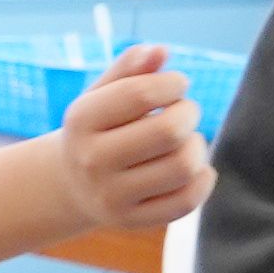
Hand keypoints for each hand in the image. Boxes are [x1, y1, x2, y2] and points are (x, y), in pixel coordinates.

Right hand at [48, 46, 209, 232]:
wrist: (70, 184)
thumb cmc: (99, 128)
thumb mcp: (103, 94)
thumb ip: (130, 69)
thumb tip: (160, 51)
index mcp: (81, 120)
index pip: (141, 93)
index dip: (173, 84)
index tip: (176, 85)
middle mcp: (91, 160)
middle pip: (168, 132)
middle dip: (189, 114)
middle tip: (184, 113)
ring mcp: (110, 195)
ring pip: (182, 167)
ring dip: (198, 147)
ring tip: (187, 141)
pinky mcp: (131, 221)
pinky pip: (186, 201)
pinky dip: (203, 180)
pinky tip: (196, 168)